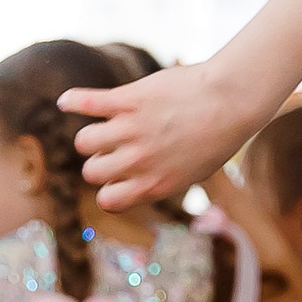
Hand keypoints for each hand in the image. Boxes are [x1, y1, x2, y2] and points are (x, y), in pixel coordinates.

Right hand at [66, 57, 255, 209]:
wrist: (232, 99)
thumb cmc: (219, 135)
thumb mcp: (195, 171)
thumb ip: (164, 179)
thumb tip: (139, 184)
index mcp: (155, 185)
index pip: (108, 201)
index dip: (110, 188)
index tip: (121, 176)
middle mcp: (140, 162)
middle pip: (92, 172)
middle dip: (99, 161)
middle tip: (116, 147)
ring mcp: (132, 131)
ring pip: (85, 141)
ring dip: (92, 134)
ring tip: (106, 125)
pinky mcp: (128, 100)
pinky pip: (86, 103)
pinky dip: (73, 102)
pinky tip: (68, 102)